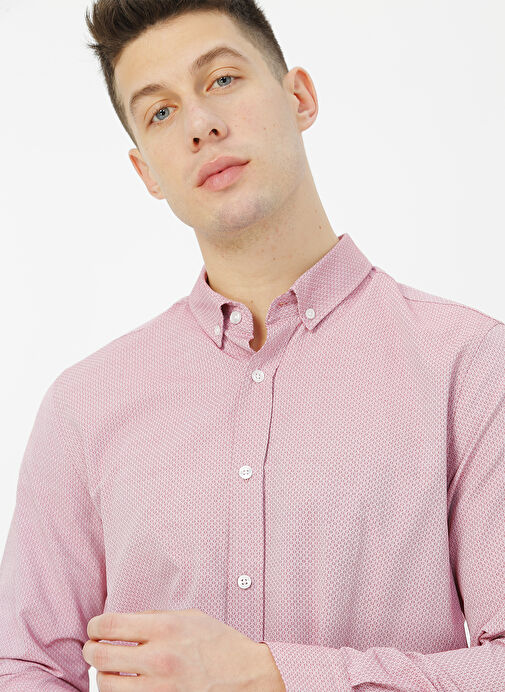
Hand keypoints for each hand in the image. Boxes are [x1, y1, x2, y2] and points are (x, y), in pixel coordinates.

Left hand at [82, 607, 285, 690]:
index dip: (95, 625)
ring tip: (109, 669)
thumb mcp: (190, 618)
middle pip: (100, 656)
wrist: (248, 677)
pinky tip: (126, 683)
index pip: (110, 625)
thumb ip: (156, 618)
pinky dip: (120, 691)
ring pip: (107, 684)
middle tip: (92, 649)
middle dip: (90, 651)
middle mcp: (159, 657)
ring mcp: (159, 687)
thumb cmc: (221, 645)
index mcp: (165, 628)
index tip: (95, 628)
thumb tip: (126, 622)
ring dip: (102, 675)